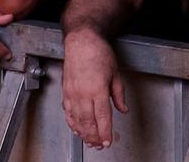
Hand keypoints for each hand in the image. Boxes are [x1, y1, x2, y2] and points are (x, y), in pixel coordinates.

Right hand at [63, 31, 127, 149]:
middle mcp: (83, 94)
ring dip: (83, 133)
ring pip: (77, 120)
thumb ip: (118, 94)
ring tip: (90, 141)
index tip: (108, 142)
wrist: (81, 43)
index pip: (102, 117)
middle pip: (88, 122)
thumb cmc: (99, 54)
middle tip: (100, 146)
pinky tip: (77, 129)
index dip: (105, 132)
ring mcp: (72, 94)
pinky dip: (72, 123)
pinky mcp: (65, 92)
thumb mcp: (116, 73)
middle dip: (94, 136)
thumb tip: (123, 109)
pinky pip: (68, 113)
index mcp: (97, 90)